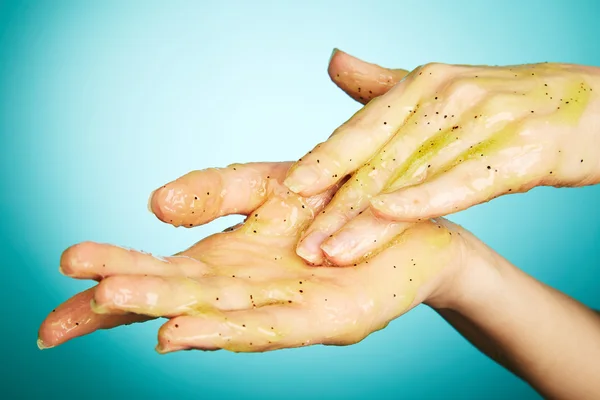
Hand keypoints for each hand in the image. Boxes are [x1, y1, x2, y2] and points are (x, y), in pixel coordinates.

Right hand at [38, 161, 468, 352]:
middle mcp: (246, 289)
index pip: (159, 269)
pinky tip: (178, 332)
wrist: (411, 220)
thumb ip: (213, 189)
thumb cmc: (338, 203)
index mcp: (229, 258)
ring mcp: (282, 307)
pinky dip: (220, 330)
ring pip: (210, 312)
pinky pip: (267, 327)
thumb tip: (153, 204)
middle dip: (120, 294)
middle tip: (63, 295)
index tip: (62, 272)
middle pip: (173, 296)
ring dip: (160, 307)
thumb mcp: (268, 183)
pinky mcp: (324, 318)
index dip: (110, 273)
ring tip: (110, 297)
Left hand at [284, 50, 599, 264]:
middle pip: (380, 160)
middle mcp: (448, 96)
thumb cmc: (505, 101)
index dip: (325, 160)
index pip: (363, 129)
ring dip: (367, 220)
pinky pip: (462, 181)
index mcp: (424, 83)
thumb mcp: (442, 87)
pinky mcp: (520, 152)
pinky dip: (423, 199)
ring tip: (332, 252)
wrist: (587, 103)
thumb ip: (383, 84)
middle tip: (303, 244)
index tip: (289, 189)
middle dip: (337, 206)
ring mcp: (484, 122)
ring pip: (412, 177)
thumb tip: (333, 61)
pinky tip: (388, 217)